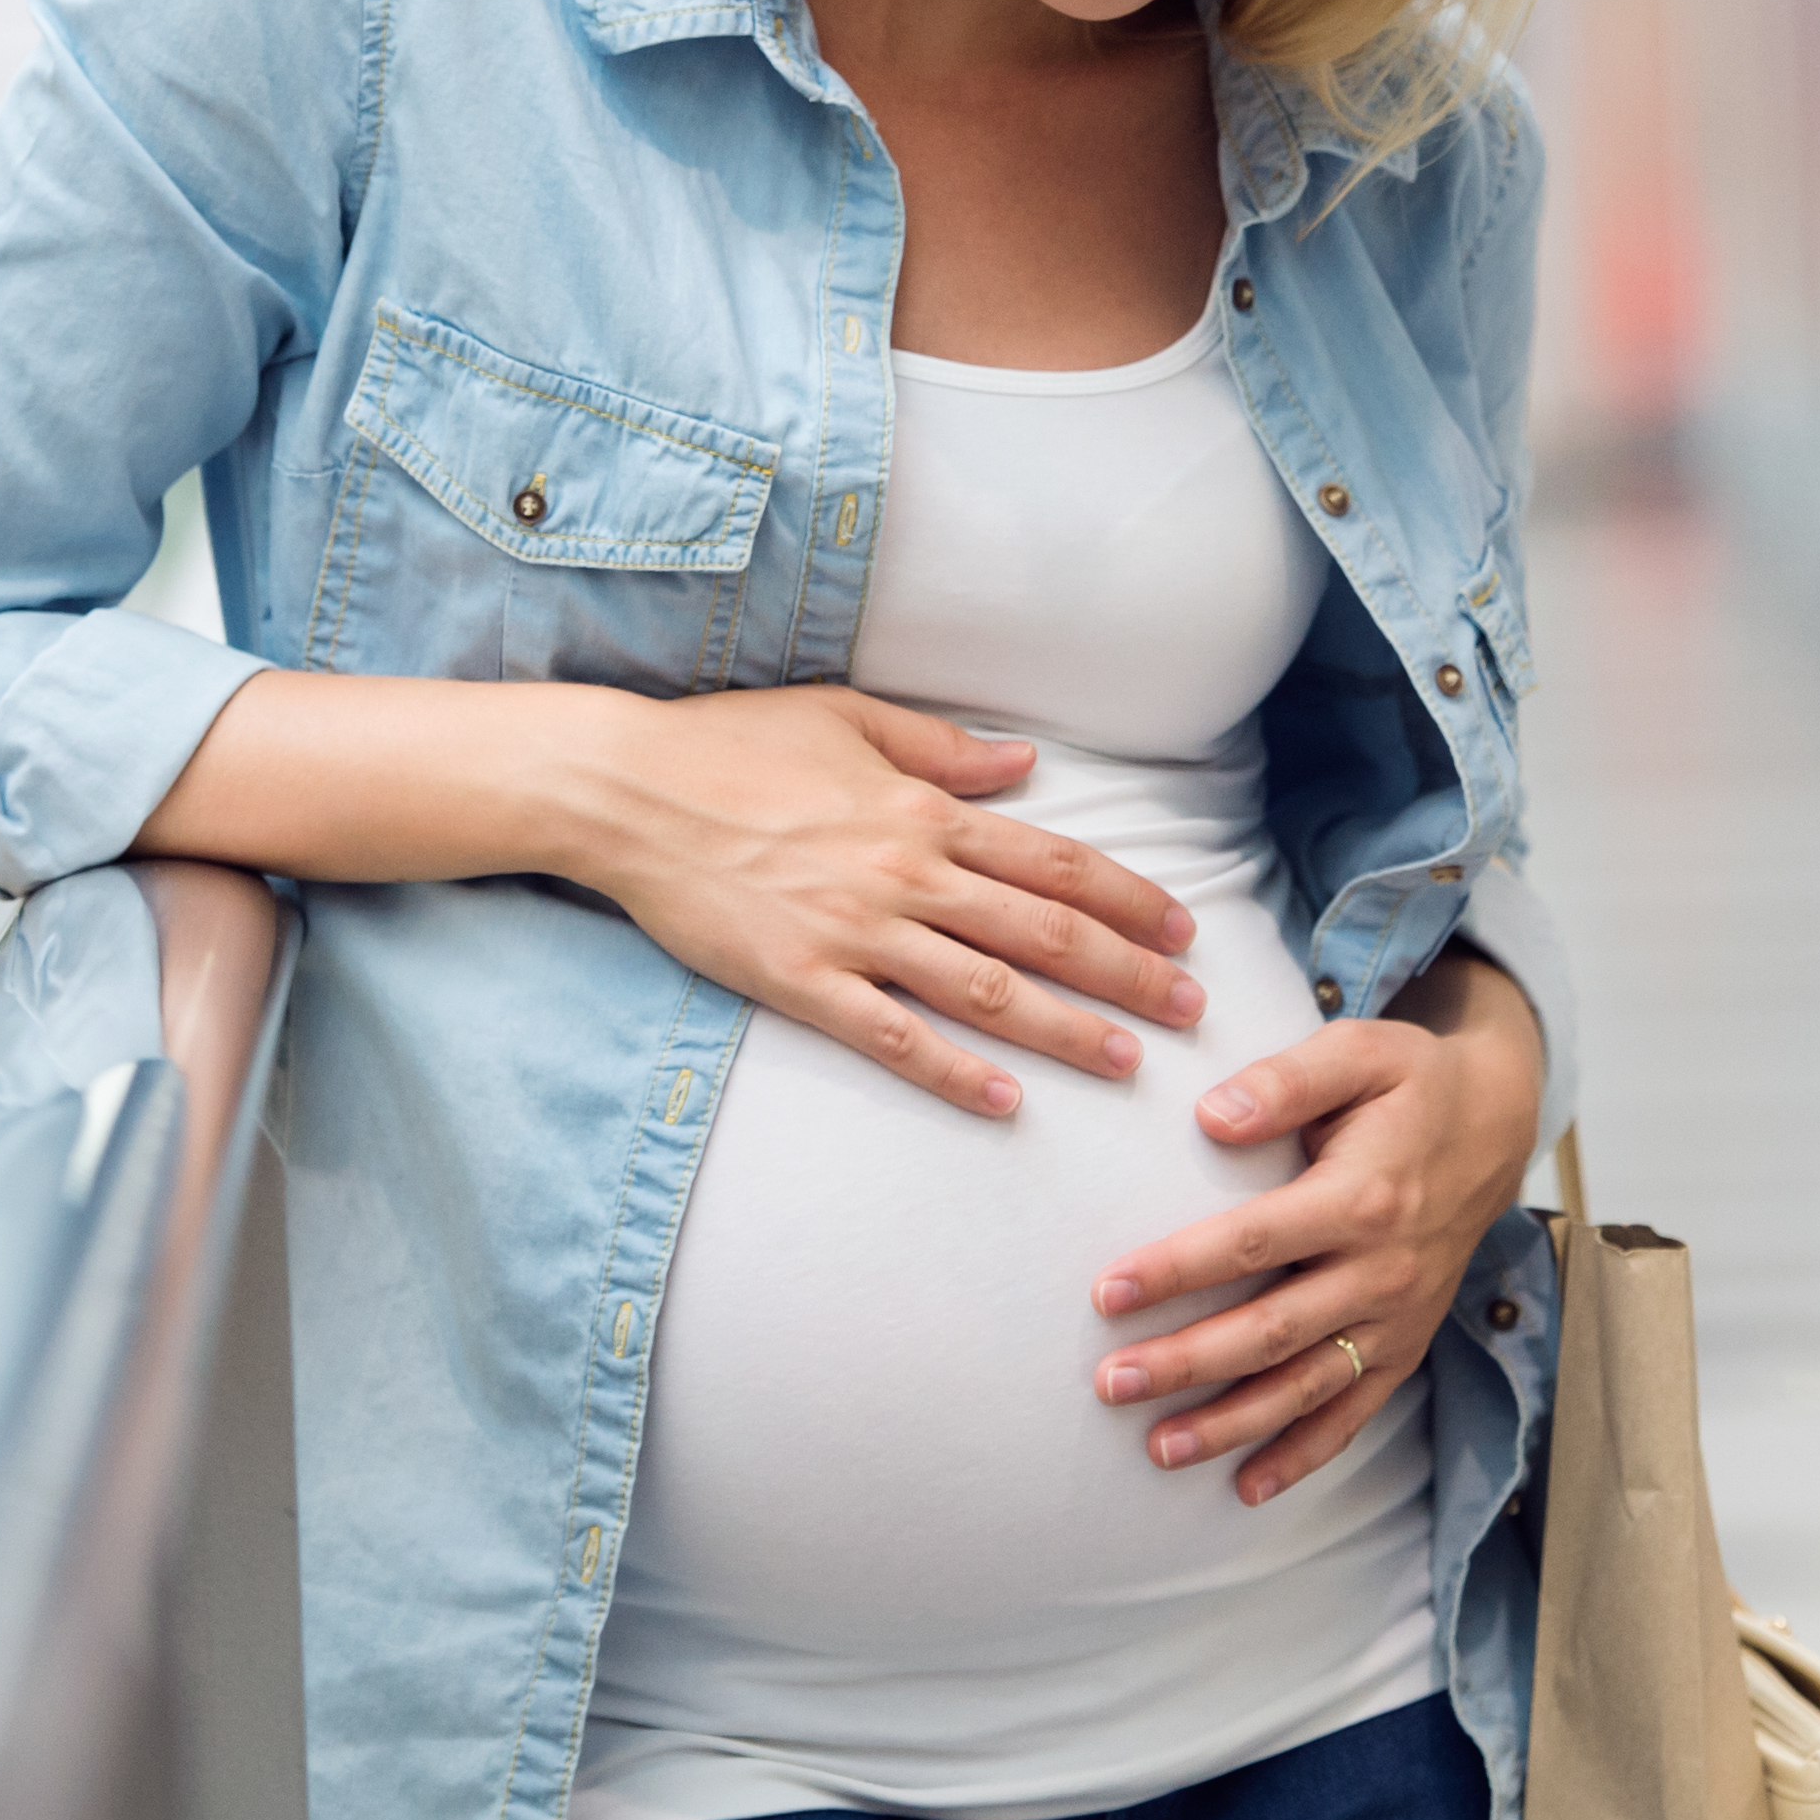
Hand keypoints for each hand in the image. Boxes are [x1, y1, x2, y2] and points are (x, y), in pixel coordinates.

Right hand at [556, 684, 1204, 1115]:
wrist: (627, 789)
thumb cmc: (733, 744)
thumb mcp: (848, 717)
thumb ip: (944, 746)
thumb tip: (1025, 764)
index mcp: (924, 809)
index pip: (1053, 861)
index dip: (1127, 897)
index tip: (1182, 927)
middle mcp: (905, 873)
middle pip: (1042, 932)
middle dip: (1128, 972)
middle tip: (1191, 1006)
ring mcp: (854, 932)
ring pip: (985, 990)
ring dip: (1065, 1029)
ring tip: (1127, 1063)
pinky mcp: (799, 981)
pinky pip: (891, 1036)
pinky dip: (953, 1072)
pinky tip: (1005, 1103)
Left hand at [1085, 950, 1544, 1503]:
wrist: (1497, 1126)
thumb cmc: (1410, 1084)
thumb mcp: (1360, 1050)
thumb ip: (1286, 1079)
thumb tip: (1211, 1116)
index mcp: (1364, 1197)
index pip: (1254, 1243)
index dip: (1178, 1271)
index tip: (1106, 1293)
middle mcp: (1383, 1269)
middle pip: (1271, 1331)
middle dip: (1186, 1363)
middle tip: (1111, 1384)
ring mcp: (1397, 1317)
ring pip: (1306, 1385)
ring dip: (1231, 1424)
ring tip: (1158, 1449)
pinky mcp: (1405, 1345)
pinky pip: (1353, 1412)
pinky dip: (1303, 1454)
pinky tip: (1246, 1487)